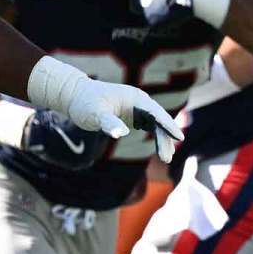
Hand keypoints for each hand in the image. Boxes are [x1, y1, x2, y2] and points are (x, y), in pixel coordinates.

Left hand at [27, 56, 182, 162]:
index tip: (179, 137)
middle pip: (159, 120)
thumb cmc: (83, 103)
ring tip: (165, 158)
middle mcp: (138, 101)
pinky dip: (156, 137)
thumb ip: (108, 123)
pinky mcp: (131, 114)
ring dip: (162, 139)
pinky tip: (161, 149)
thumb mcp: (94, 114)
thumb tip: (122, 132)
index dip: (168, 125)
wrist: (73, 95)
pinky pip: (149, 126)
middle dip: (165, 138)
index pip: (156, 112)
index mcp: (133, 97)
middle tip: (166, 158)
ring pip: (156, 124)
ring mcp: (136, 107)